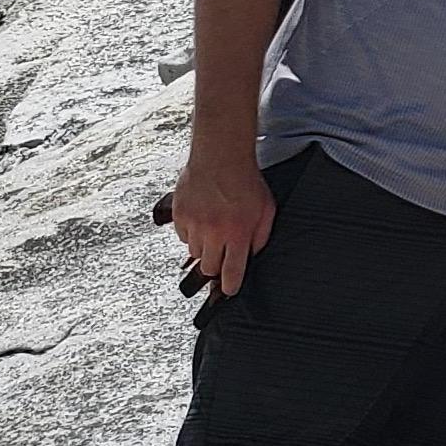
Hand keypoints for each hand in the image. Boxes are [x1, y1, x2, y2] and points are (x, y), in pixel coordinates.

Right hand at [168, 147, 276, 296]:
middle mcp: (214, 232)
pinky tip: (202, 217)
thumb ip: (260, 238)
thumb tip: (251, 257)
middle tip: (222, 253)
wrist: (221, 155)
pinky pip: (182, 236)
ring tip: (213, 228)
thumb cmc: (246, 181)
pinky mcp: (180, 215)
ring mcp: (194, 224)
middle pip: (209, 268)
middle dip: (216, 266)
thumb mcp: (266, 211)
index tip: (228, 290)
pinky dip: (191, 233)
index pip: (231, 273)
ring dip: (204, 247)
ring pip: (194, 253)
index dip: (230, 286)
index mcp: (238, 233)